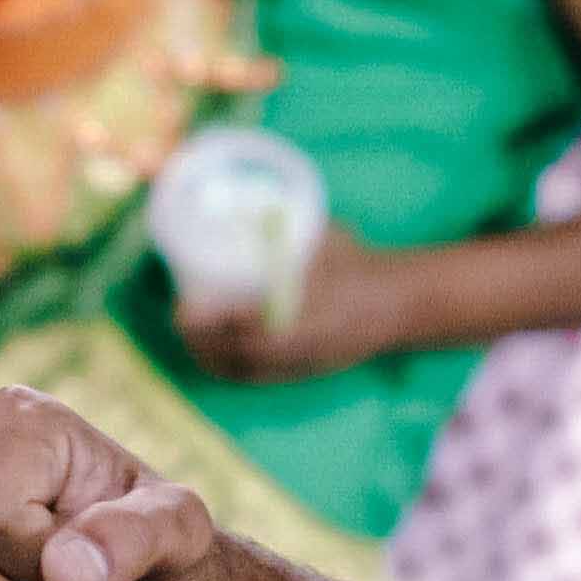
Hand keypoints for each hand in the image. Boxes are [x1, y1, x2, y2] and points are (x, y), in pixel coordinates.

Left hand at [166, 234, 442, 384]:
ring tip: (192, 334)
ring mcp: (297, 366)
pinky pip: (256, 379)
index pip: (235, 329)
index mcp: (296, 319)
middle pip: (228, 356)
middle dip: (197, 340)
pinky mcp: (303, 373)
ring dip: (209, 357)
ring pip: (239, 372)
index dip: (202, 323)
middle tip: (181, 313)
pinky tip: (218, 357)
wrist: (400, 303)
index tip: (183, 305)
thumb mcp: (324, 238)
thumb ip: (288, 225)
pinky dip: (231, 369)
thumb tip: (249, 201)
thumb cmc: (360, 266)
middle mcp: (293, 350)